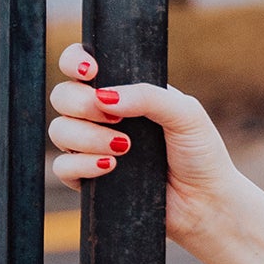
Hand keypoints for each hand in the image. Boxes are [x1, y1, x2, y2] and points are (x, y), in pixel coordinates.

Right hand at [47, 41, 236, 244]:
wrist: (204, 202)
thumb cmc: (200, 152)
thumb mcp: (186, 113)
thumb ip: (149, 96)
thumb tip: (105, 95)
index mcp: (126, 92)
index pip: (84, 67)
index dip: (75, 61)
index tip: (90, 71)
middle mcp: (104, 116)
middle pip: (62, 96)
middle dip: (80, 102)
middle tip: (114, 116)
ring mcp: (92, 147)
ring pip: (59, 130)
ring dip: (86, 136)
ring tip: (124, 147)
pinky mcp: (88, 178)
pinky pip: (61, 167)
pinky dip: (81, 165)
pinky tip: (110, 166)